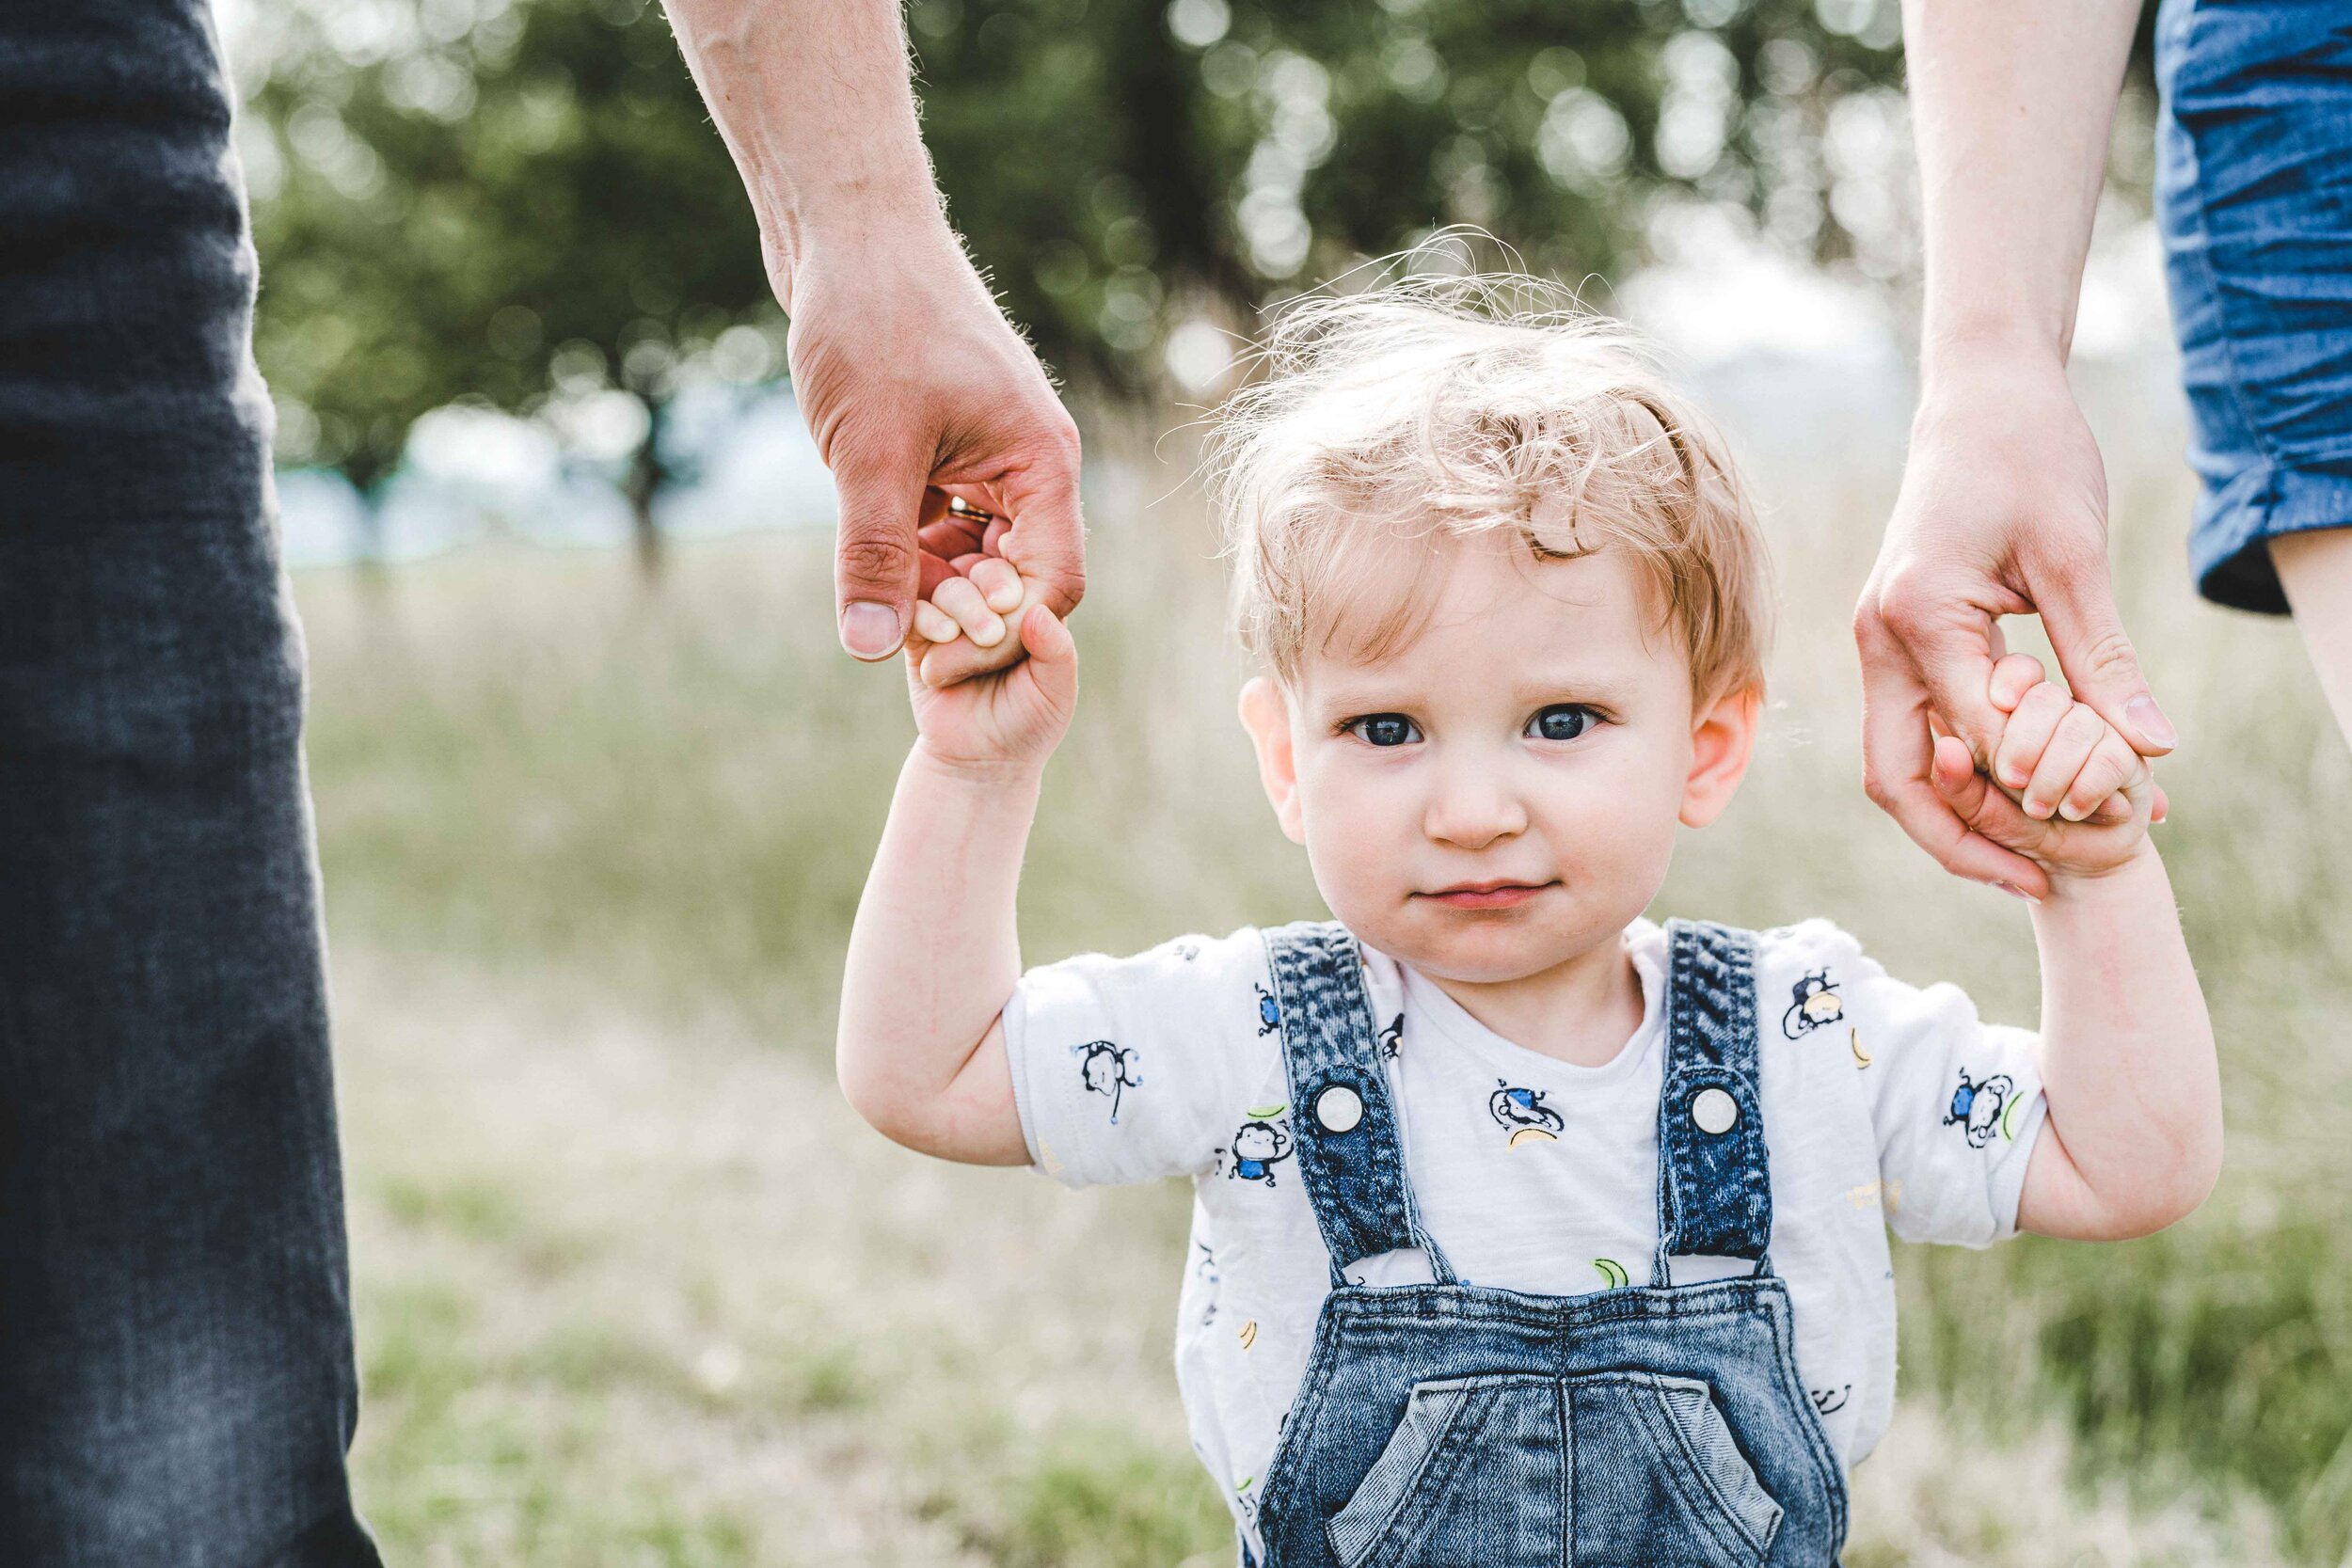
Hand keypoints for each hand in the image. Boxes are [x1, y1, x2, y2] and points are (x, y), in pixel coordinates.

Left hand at [787, 220, 1083, 675]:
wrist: (845, 230)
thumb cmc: (873, 323)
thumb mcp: (869, 455)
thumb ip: (876, 555)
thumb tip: (872, 647)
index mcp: (1042, 463)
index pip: (1052, 583)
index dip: (1001, 634)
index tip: (935, 660)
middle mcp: (1028, 463)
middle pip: (1014, 575)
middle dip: (960, 613)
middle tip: (895, 636)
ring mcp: (988, 452)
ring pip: (973, 552)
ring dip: (929, 583)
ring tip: (876, 597)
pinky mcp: (946, 442)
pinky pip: (943, 520)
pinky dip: (911, 546)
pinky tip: (868, 555)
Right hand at [907, 558, 1077, 771]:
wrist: (980, 760)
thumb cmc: (1028, 722)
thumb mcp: (1054, 689)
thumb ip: (1056, 652)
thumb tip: (1039, 611)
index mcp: (1028, 605)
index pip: (1028, 567)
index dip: (1022, 566)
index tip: (1017, 587)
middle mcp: (990, 604)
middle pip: (986, 566)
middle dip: (992, 583)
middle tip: (999, 611)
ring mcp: (953, 617)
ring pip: (950, 585)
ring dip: (962, 605)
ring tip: (972, 636)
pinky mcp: (920, 637)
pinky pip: (915, 610)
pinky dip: (928, 618)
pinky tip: (943, 636)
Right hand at [1855, 349, 2174, 898]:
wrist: (1981, 398)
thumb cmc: (2029, 459)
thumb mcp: (2077, 558)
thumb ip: (2103, 659)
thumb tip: (2151, 751)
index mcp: (1916, 617)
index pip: (1975, 740)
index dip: (2039, 793)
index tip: (2106, 827)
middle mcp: (1879, 639)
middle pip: (1898, 780)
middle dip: (1963, 842)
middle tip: (2038, 885)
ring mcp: (1879, 642)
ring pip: (1898, 764)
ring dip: (1957, 817)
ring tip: (2030, 858)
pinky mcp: (1897, 640)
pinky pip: (1915, 729)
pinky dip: (1960, 773)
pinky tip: (2020, 792)